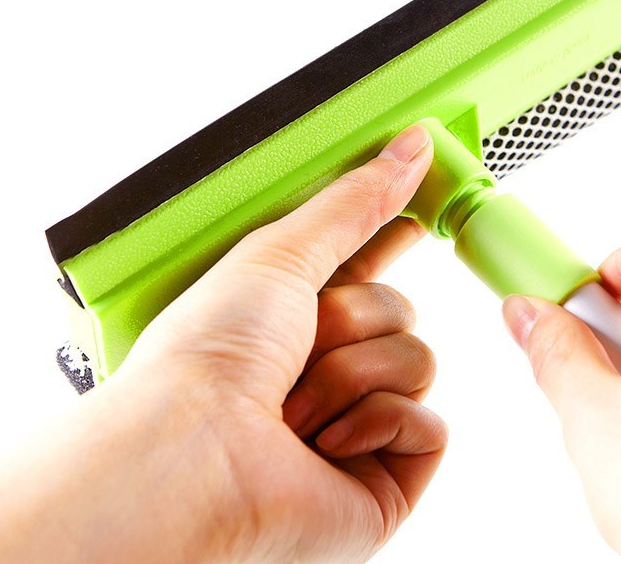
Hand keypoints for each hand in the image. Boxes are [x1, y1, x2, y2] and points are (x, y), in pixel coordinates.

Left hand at [0, 124, 445, 563]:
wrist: (193, 456)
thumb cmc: (210, 353)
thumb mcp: (281, 251)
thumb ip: (356, 201)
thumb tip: (414, 146)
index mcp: (298, 309)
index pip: (367, 263)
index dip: (394, 237)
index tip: (420, 210)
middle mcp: (328, 363)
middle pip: (397, 308)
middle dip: (352, 319)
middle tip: (300, 342)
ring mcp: (358, 419)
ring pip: (416, 361)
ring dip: (354, 374)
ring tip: (297, 406)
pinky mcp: (384, 474)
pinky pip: (427, 424)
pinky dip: (379, 424)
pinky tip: (329, 445)